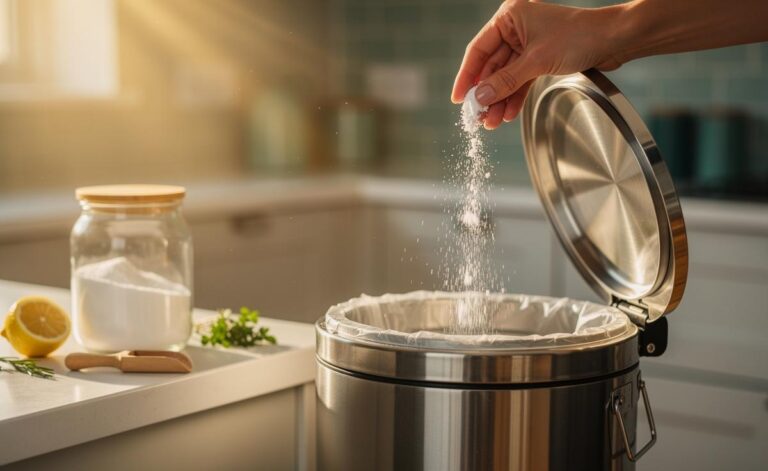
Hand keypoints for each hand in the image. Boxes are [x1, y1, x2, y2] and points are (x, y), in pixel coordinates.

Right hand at [452, 0, 623, 128]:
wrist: (613, 40)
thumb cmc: (579, 37)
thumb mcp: (536, 61)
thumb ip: (505, 81)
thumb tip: (479, 97)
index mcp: (509, 17)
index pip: (478, 50)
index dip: (466, 76)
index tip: (458, 99)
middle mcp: (516, 28)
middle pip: (491, 66)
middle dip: (486, 94)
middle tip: (476, 117)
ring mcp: (527, 44)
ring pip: (506, 77)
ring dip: (499, 100)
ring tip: (491, 122)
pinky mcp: (539, 58)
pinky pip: (520, 80)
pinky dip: (514, 97)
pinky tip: (507, 114)